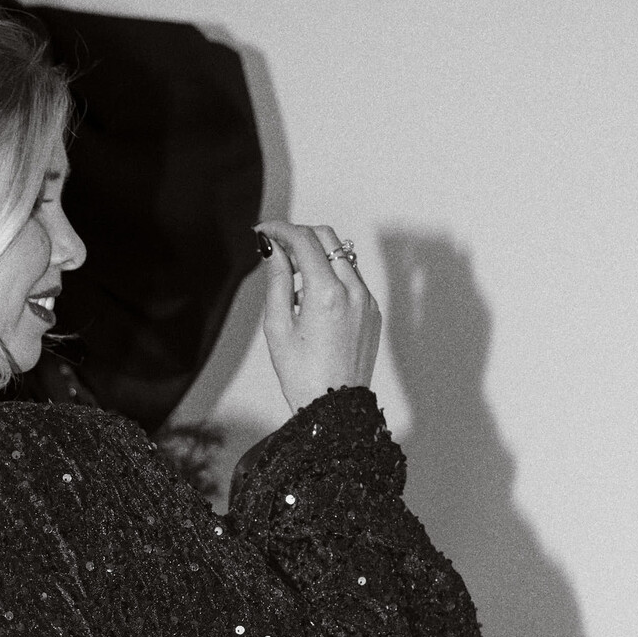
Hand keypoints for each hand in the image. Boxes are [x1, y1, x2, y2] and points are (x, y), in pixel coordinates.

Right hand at [255, 222, 380, 413]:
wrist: (335, 407)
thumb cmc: (302, 374)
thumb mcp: (277, 326)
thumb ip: (275, 281)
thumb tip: (275, 251)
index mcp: (326, 293)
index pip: (304, 240)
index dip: (280, 229)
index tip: (264, 232)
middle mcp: (353, 291)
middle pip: (328, 237)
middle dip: (300, 235)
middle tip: (278, 249)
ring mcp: (367, 300)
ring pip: (342, 256)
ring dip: (317, 255)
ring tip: (293, 279)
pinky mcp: (373, 312)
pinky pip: (352, 279)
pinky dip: (332, 275)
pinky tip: (312, 298)